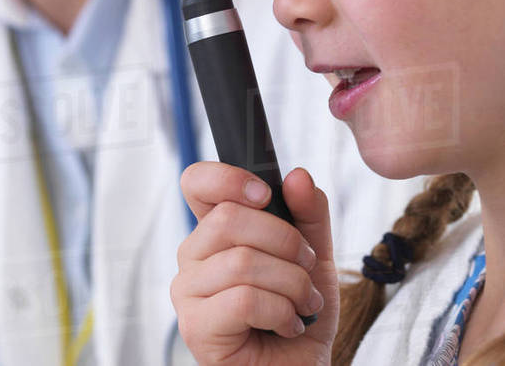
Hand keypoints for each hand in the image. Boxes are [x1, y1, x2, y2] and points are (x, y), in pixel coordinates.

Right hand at [171, 163, 338, 365]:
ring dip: (291, 283)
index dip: (228, 178)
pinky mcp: (196, 328)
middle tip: (306, 265)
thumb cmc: (299, 312)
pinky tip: (288, 325)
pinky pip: (243, 300)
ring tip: (304, 302)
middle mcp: (193, 257)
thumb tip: (297, 176)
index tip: (266, 195)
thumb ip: (309, 213)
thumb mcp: (316, 254)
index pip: (197, 183)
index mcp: (215, 231)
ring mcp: (188, 293)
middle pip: (228, 219)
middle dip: (285, 241)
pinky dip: (280, 312)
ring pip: (241, 262)